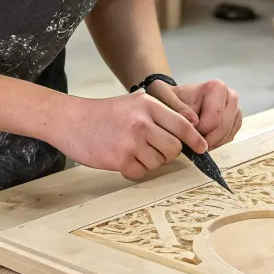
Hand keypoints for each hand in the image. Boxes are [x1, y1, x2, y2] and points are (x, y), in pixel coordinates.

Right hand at [57, 93, 207, 180]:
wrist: (71, 120)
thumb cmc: (103, 113)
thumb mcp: (133, 101)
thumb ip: (159, 111)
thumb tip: (190, 127)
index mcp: (148, 105)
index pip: (182, 125)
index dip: (195, 139)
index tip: (202, 148)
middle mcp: (142, 121)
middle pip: (174, 148)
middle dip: (168, 154)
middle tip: (155, 150)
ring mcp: (130, 140)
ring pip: (158, 162)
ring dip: (149, 161)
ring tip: (132, 151)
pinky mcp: (119, 158)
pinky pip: (140, 172)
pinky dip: (134, 169)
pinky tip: (122, 158)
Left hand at [146, 78, 241, 149]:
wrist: (175, 99)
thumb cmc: (171, 98)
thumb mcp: (165, 98)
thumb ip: (177, 108)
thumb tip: (194, 122)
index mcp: (217, 87)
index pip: (213, 121)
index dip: (198, 133)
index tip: (184, 132)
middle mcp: (230, 95)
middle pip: (223, 128)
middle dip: (205, 140)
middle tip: (189, 141)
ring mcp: (234, 108)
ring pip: (227, 135)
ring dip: (210, 143)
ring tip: (193, 139)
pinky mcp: (235, 119)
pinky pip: (230, 137)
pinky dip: (217, 143)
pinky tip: (202, 139)